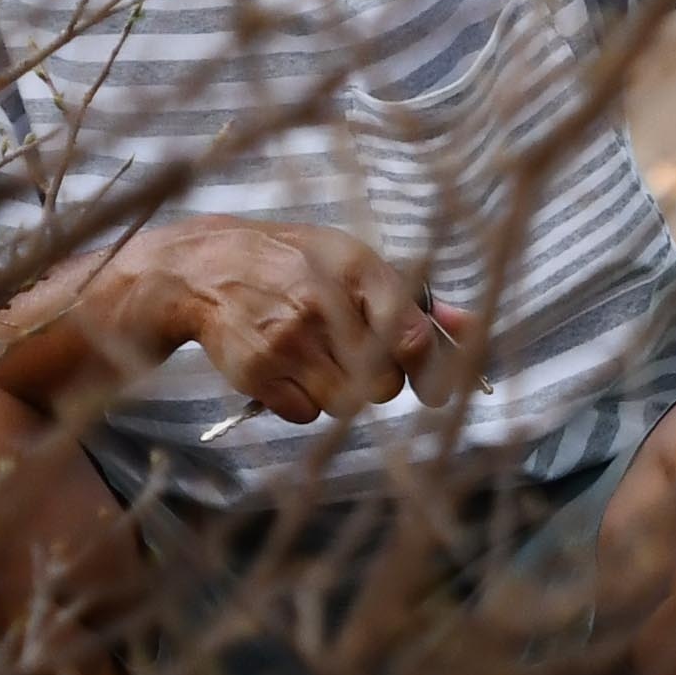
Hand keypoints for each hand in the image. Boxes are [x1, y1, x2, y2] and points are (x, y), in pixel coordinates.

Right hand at [86, 219, 465, 423]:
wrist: (204, 268)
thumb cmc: (291, 262)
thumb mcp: (350, 259)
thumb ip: (412, 298)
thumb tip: (471, 327)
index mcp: (355, 270)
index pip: (412, 336)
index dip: (429, 368)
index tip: (432, 383)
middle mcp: (322, 304)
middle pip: (383, 383)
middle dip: (380, 382)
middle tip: (358, 361)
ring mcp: (287, 341)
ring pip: (347, 404)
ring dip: (342, 394)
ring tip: (319, 361)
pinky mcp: (257, 373)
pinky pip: (305, 415)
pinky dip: (303, 403)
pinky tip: (288, 371)